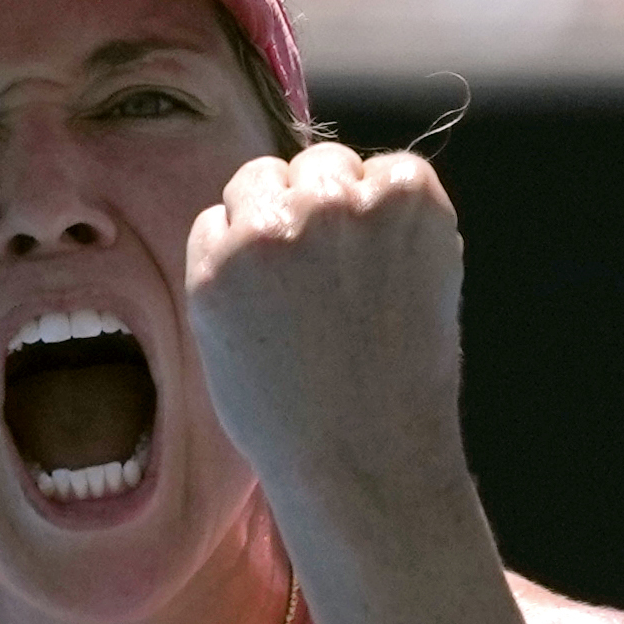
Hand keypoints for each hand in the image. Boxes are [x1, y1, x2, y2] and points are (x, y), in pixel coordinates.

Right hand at [184, 144, 466, 517]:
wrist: (368, 459)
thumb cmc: (293, 418)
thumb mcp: (220, 340)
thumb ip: (231, 268)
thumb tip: (272, 213)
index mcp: (216, 261)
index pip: (227, 210)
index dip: (256, 244)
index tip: (281, 282)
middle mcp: (272, 225)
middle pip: (273, 174)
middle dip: (295, 211)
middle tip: (327, 275)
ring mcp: (341, 209)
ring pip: (331, 165)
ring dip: (348, 199)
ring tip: (368, 270)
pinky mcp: (407, 202)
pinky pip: (398, 170)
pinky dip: (404, 203)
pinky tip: (404, 259)